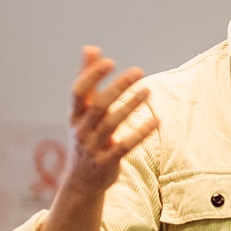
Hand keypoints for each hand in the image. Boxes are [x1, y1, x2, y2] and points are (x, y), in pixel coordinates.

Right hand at [61, 46, 157, 200]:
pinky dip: (140, 132)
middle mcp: (81, 130)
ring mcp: (93, 147)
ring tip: (148, 90)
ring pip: (112, 124)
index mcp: (74, 116)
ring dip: (131, 105)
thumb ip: (87, 80)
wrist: (81, 182)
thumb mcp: (82, 111)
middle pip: (98, 106)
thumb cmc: (85, 138)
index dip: (91, 76)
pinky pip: (125, 146)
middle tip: (138, 71)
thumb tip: (90, 48)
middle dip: (118, 87)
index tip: (109, 61)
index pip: (78, 92)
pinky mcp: (107, 162)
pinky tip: (156, 120)